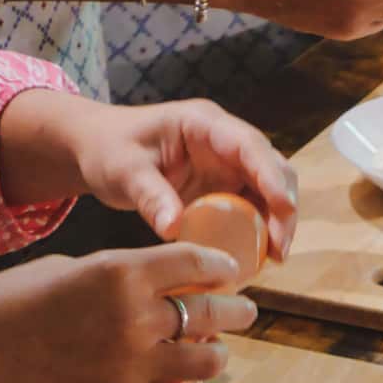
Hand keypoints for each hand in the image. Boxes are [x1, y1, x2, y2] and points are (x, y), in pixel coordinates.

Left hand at [0, 93, 297, 260]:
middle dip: (283, 208)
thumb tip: (174, 228)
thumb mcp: (123, 171)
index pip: (249, 145)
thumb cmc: (108, 149)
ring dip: (277, 224)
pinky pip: (252, 209)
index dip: (271, 175)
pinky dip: (259, 232)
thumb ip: (149, 196)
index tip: (284, 208)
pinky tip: (256, 258)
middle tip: (279, 249)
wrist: (99, 151)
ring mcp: (228, 166)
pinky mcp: (224, 189)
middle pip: (272, 169)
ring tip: (274, 259)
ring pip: (269, 191)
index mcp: (203, 124)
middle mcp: (225, 142)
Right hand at [0, 244, 257, 382]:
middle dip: (236, 312)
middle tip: (245, 313)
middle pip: (212, 314)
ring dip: (217, 354)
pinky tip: (183, 378)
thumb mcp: (73, 269)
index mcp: (123, 273)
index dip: (222, 269)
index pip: (197, 265)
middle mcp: (138, 318)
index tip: (231, 274)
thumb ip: (123, 278)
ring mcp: (134, 365)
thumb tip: (161, 289)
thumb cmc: (11, 303)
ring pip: (207, 362)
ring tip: (217, 351)